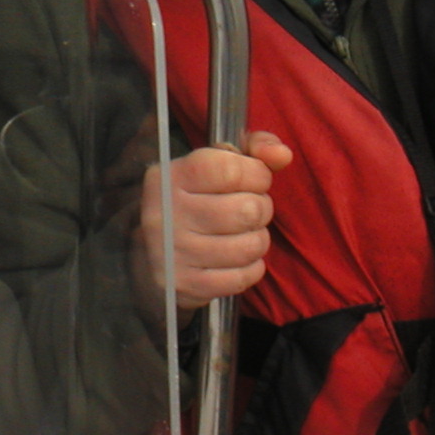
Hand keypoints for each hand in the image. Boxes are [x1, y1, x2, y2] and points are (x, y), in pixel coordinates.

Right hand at [134, 132, 292, 319]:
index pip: (231, 169)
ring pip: (250, 245)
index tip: (254, 179)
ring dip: (257, 238)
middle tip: (249, 209)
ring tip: (244, 233)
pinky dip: (250, 267)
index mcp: (171, 176)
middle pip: (247, 209)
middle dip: (261, 207)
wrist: (151, 253)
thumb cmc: (194, 200)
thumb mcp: (213, 164)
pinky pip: (243, 277)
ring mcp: (175, 252)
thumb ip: (252, 149)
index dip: (256, 174)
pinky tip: (236, 258)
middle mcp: (167, 213)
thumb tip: (283, 155)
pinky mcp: (186, 284)